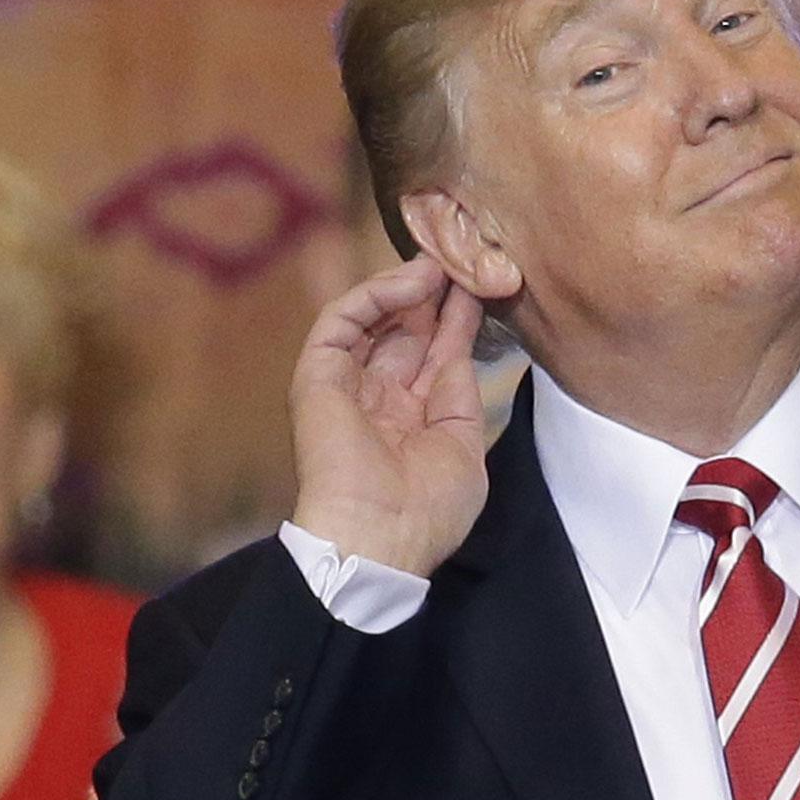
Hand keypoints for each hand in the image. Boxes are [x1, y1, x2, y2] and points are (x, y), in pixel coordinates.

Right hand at [288, 255, 487, 577]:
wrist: (379, 538)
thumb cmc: (426, 511)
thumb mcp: (463, 447)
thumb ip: (459, 395)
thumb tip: (458, 350)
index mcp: (412, 422)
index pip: (434, 357)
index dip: (456, 322)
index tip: (482, 287)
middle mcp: (378, 399)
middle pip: (405, 331)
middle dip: (433, 297)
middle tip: (463, 261)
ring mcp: (347, 385)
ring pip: (372, 318)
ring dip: (406, 287)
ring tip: (441, 265)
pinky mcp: (318, 375)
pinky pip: (342, 319)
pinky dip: (375, 294)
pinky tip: (413, 282)